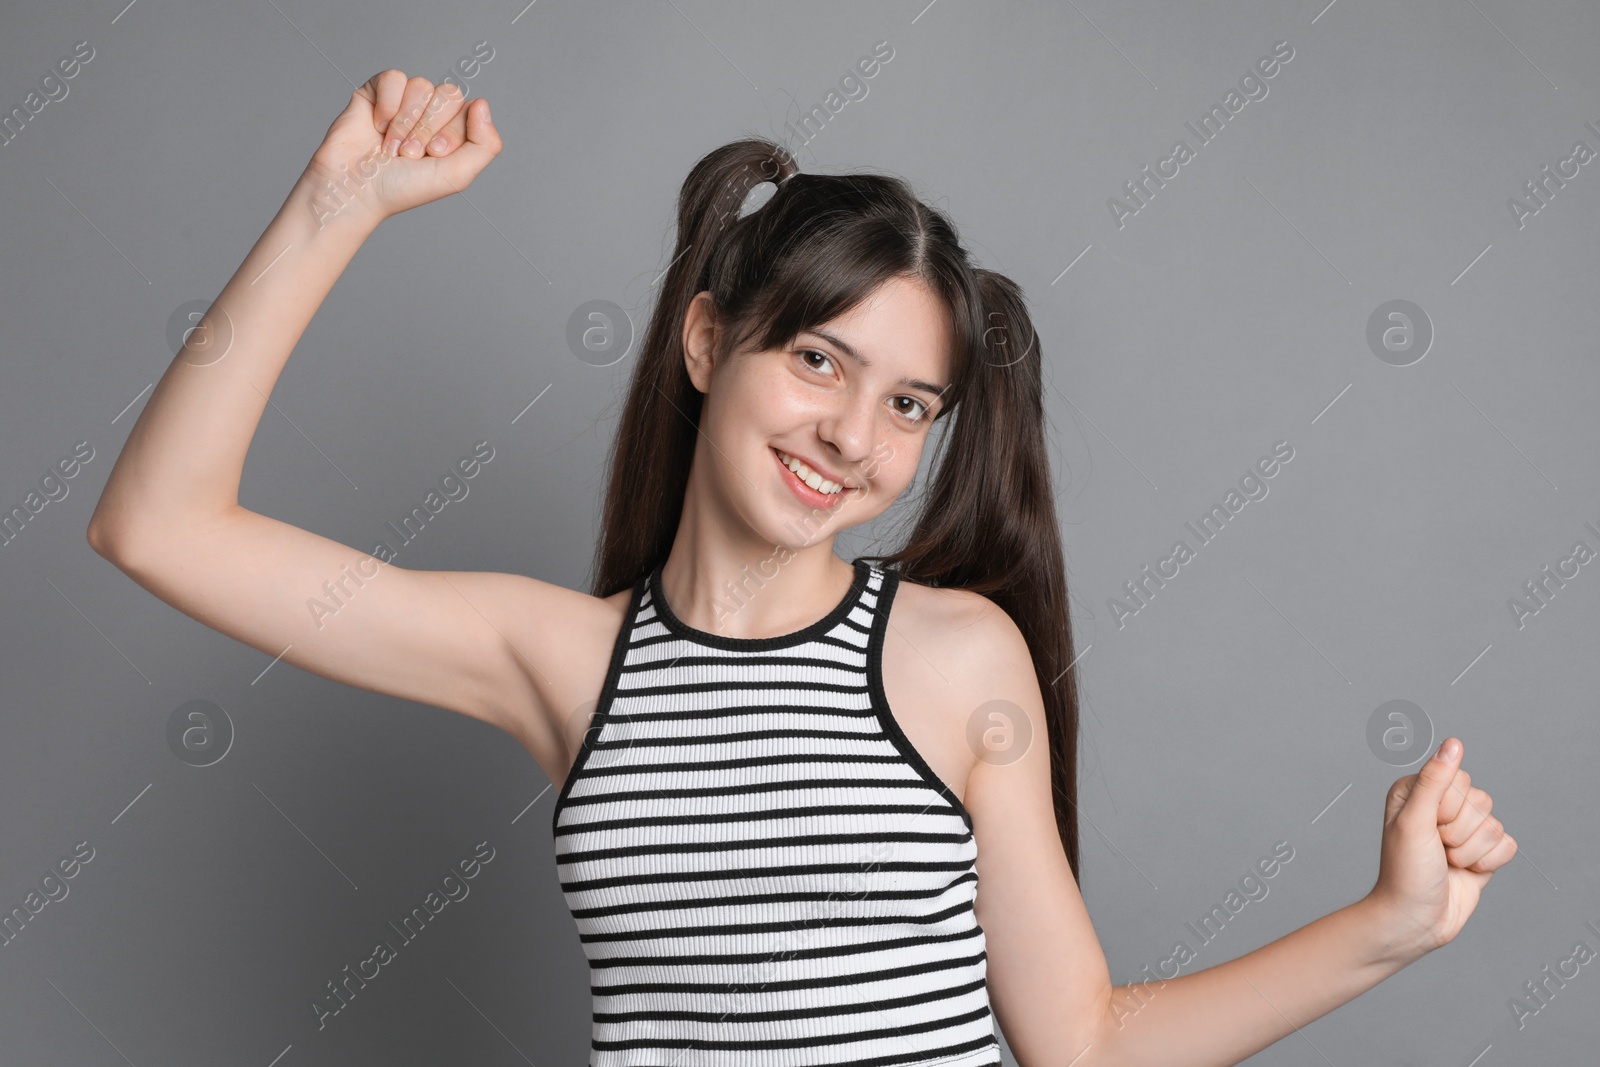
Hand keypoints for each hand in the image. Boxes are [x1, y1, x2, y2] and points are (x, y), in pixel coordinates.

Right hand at [304, 69, 501, 226]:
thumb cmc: (404, 188)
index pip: (469, 110)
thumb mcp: (458, 175)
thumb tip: (482, 103)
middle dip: (428, 128)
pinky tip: (377, 126)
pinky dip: (387, 104)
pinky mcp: (376, 91)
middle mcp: (431, 114)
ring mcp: (404, 101)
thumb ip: (486, 144)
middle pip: (449, 94)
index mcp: (454, 131)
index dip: (451, 133)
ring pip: (422, 85)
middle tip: (410, 154)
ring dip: (406, 121)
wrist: (356, 189)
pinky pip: (394, 77)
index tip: (433, 155)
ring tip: (392, 147)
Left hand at [1367, 737, 1517, 954]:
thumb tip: (1453, 744)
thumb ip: (1435, 780)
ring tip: (1447, 863)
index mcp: (1418, 789)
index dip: (1447, 807)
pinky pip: (1508, 845)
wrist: (1416, 918)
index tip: (1426, 826)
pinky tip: (1467, 872)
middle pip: (1480, 800)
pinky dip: (1489, 862)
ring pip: (1494, 824)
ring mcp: (1463, 829)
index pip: (1458, 778)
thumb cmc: (1405, 871)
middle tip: (1436, 849)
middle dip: (1459, 832)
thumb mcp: (1414, 821)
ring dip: (1471, 851)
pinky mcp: (1483, 851)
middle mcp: (1441, 805)